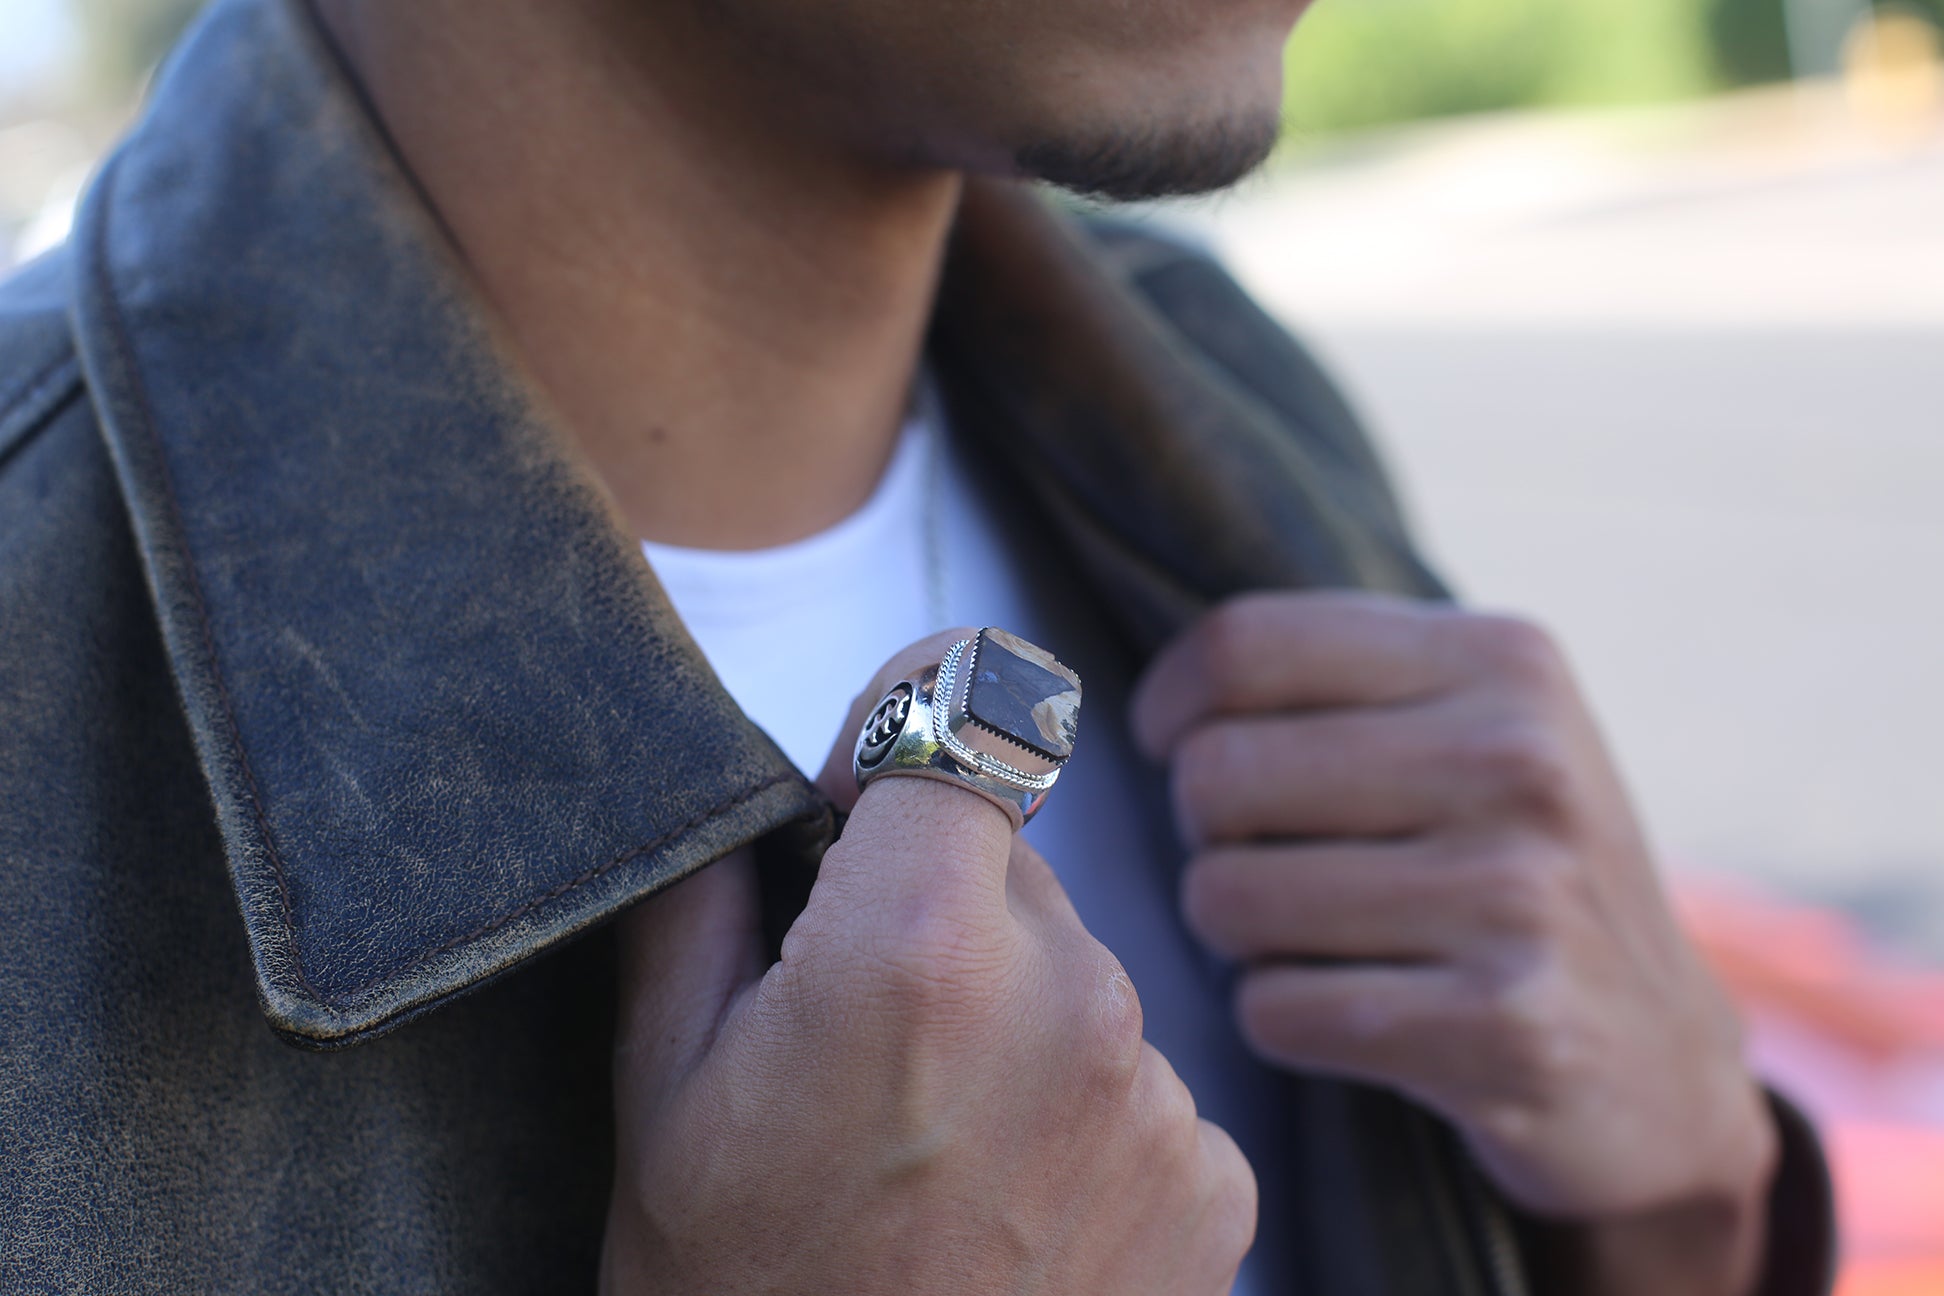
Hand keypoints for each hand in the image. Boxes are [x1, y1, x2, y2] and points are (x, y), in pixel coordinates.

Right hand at [601, 630, 1255, 1295]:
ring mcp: (1158, 1097)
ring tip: (938, 1154)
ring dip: (1018, 1019)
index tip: (868, 778)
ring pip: (1083, 976)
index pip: (974, 711)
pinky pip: (1145, 1082)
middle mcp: (1072, 1000)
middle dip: (944, 909)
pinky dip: (1085, 1116)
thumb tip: (762, 790)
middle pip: (1018, 864)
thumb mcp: (658, 1091)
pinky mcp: (1220, 1184)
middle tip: (868, 1047)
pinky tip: (1014, 1213)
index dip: (910, 722)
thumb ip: (708, 893)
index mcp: (916, 948)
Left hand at [1131, 592, 1777, 1295]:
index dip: (1170, 704)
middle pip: (1216, 775)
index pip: (1245, 644)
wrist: (1663, 1066)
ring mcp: (1521, 896)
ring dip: (1236, 938)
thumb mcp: (1479, 729)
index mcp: (1503, 661)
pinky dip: (1279, 1020)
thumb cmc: (1520, 876)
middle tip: (1265, 865)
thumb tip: (1162, 694)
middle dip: (1207, 837)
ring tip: (1314, 940)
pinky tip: (1354, 1012)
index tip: (1173, 746)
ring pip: (1227, 899)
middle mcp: (1521, 762)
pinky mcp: (1506, 1027)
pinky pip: (1274, 1010)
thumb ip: (1342, 680)